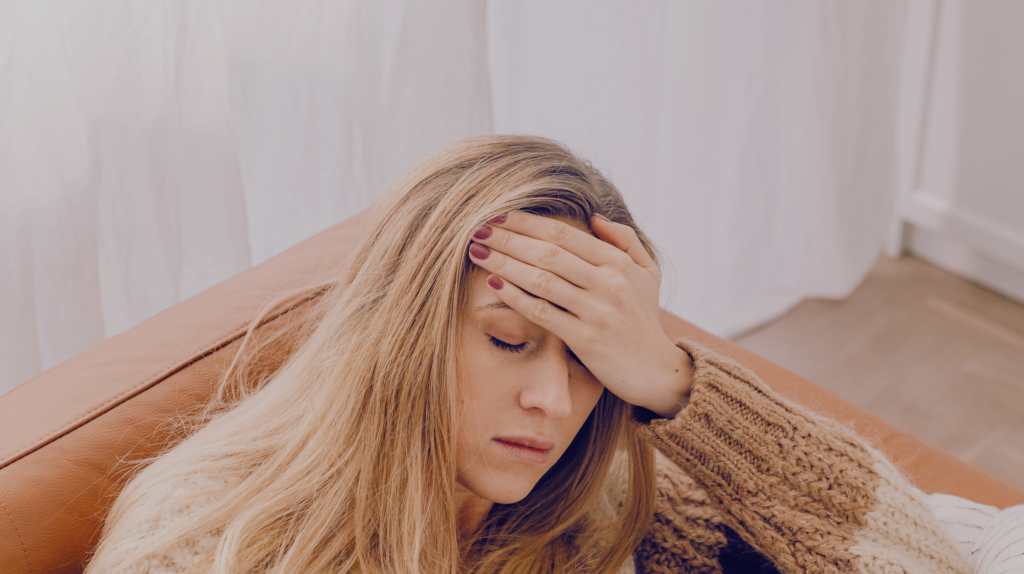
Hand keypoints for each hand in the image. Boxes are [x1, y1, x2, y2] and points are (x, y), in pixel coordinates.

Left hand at [467, 211, 692, 417]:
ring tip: (477, 252)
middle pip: (548, 253)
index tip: (500, 214)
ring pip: (542, 280)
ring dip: (505, 263)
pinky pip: (544, 313)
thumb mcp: (647, 274)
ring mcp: (597, 312)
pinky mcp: (587, 340)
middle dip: (509, 238)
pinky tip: (495, 284)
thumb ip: (625, 241)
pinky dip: (516, 297)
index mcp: (619, 263)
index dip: (528, 222)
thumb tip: (594, 216)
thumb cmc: (644, 319)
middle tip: (477, 229)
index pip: (565, 235)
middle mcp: (609, 283)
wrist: (656, 371)